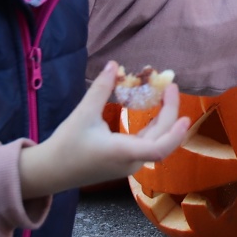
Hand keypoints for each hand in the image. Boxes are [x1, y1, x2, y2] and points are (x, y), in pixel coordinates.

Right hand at [18, 61, 190, 198]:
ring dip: (164, 120)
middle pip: (161, 140)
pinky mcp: (124, 163)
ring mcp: (128, 165)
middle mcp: (130, 162)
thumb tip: (113, 64)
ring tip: (166, 94)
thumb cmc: (66, 144)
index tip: (185, 117)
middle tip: (171, 86)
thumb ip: (101, 89)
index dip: (174, 134)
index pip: (158, 149)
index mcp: (122, 153)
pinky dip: (154, 128)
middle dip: (169, 112)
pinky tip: (155, 111)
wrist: (51, 171)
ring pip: (156, 143)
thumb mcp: (83, 114)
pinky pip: (147, 145)